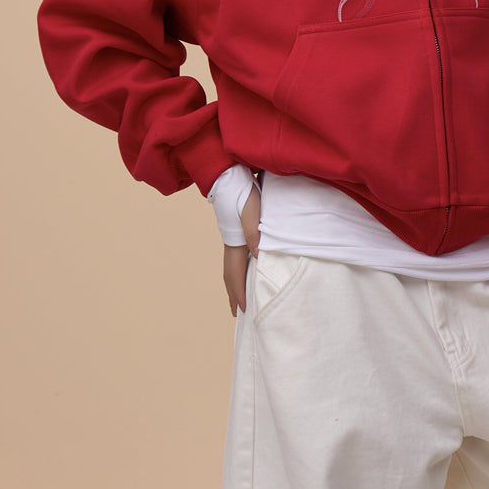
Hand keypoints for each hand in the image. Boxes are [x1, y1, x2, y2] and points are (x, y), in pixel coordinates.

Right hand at [222, 183, 260, 316]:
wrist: (229, 175)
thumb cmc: (242, 190)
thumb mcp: (251, 210)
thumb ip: (254, 232)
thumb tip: (259, 256)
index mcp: (234, 241)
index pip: (236, 274)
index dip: (240, 293)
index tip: (245, 311)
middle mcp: (231, 243)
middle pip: (230, 275)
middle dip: (234, 294)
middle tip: (238, 313)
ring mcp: (232, 237)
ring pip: (231, 267)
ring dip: (234, 284)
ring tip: (239, 297)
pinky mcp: (236, 231)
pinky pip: (236, 258)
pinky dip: (238, 271)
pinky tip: (246, 271)